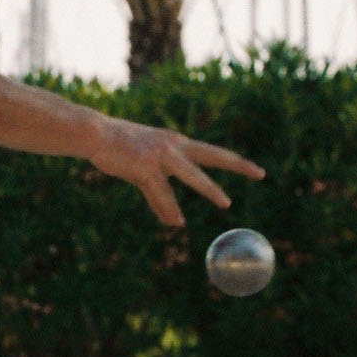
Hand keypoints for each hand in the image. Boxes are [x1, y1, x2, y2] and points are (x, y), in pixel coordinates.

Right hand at [85, 116, 264, 226]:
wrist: (95, 134)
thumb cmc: (117, 150)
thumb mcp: (142, 173)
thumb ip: (160, 199)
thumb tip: (175, 223)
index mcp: (176, 143)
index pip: (211, 153)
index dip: (233, 162)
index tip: (252, 169)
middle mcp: (174, 146)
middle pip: (214, 155)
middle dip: (239, 165)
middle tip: (262, 173)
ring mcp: (161, 156)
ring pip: (192, 175)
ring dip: (210, 190)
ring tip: (226, 203)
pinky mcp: (145, 166)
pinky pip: (161, 192)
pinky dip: (168, 208)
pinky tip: (177, 222)